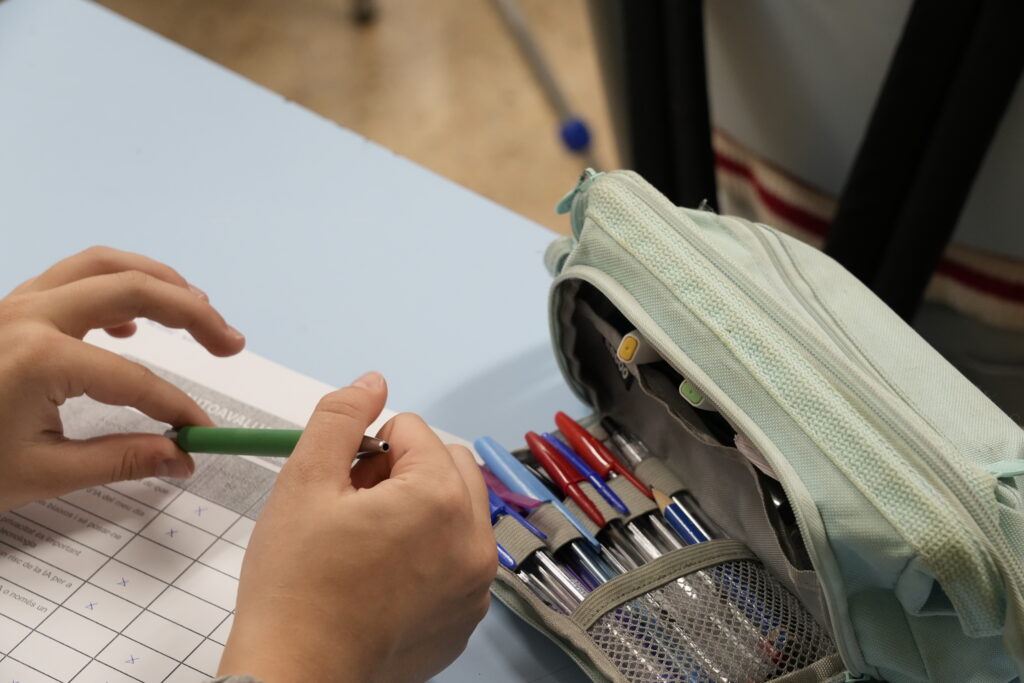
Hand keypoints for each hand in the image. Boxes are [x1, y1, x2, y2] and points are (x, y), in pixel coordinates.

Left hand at [0, 246, 245, 511]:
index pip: (136, 378)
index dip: (178, 406)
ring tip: (199, 309)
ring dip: (159, 280)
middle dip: (194, 313)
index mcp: (37, 357)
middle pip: (135, 287)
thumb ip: (120, 460)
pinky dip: (116, 283)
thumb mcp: (39, 474)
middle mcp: (27, 315)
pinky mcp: (8, 307)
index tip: (201, 431)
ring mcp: (14, 303)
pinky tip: (131, 322)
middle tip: (230, 342)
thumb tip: (178, 457)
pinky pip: (73, 274)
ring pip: (104, 264)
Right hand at [220, 372, 496, 682]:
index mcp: (442, 498)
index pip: (413, 430)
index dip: (368, 449)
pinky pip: (458, 559)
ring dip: (419, 509)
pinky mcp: (466, 619)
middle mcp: (475, 539)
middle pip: (448, 465)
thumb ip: (342, 417)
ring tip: (368, 543)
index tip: (342, 486)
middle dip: (403, 471)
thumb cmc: (295, 584)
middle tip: (355, 508)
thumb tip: (374, 382)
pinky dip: (429, 554)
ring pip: (457, 510)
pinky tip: (381, 580)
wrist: (296, 677)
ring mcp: (476, 585)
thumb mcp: (305, 482)